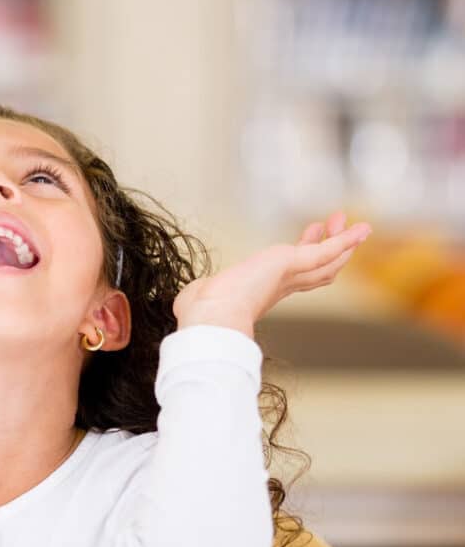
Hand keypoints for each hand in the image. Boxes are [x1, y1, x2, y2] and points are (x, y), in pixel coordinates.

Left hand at [173, 212, 371, 336]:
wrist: (213, 320)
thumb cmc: (202, 315)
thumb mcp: (202, 297)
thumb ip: (199, 295)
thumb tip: (185, 300)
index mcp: (261, 293)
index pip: (291, 276)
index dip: (304, 258)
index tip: (309, 236)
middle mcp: (279, 287)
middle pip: (315, 269)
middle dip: (328, 249)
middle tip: (336, 226)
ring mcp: (288, 277)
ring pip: (326, 261)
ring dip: (342, 243)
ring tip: (358, 227)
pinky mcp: (292, 264)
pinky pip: (326, 252)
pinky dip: (345, 241)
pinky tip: (361, 230)